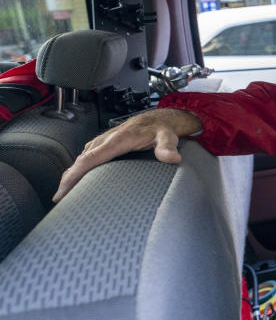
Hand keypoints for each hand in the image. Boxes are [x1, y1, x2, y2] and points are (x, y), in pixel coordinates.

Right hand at [53, 108, 201, 202]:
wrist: (158, 119)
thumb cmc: (162, 131)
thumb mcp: (168, 138)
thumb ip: (167, 148)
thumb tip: (172, 158)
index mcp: (117, 140)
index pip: (90, 158)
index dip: (75, 174)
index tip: (64, 190)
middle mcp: (106, 140)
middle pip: (81, 161)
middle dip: (68, 179)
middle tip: (60, 200)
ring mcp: (103, 141)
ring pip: (81, 159)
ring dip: (71, 175)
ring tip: (64, 195)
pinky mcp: (103, 144)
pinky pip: (86, 157)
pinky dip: (78, 169)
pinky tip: (76, 181)